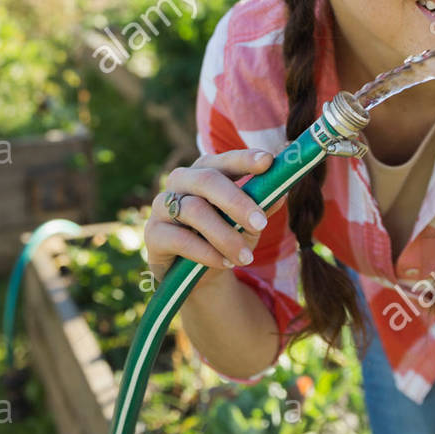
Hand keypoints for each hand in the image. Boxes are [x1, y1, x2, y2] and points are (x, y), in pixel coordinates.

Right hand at [143, 148, 274, 292]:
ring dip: (225, 236)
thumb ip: (262, 207)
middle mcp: (181, 181)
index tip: (268, 162)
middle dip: (237, 201)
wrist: (196, 274)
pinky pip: (180, 239)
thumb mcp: (247, 224)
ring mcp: (162, 205)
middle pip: (207, 180)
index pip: (225, 160)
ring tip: (246, 257)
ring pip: (194, 210)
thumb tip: (282, 193)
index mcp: (206, 171)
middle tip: (261, 224)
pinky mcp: (153, 233)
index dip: (245, 159)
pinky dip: (206, 252)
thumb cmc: (224, 237)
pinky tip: (224, 263)